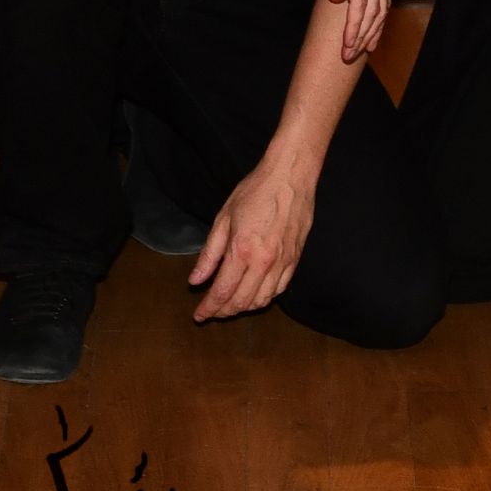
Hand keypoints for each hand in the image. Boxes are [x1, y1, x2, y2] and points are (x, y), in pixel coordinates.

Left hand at [187, 149, 319, 321]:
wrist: (290, 176)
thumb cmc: (255, 191)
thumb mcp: (224, 218)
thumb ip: (209, 253)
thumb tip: (195, 280)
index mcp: (242, 250)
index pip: (223, 291)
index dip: (209, 307)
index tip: (198, 315)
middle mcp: (264, 262)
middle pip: (242, 301)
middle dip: (224, 311)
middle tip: (211, 312)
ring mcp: (283, 263)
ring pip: (262, 300)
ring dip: (244, 308)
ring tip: (230, 305)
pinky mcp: (295, 260)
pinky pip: (279, 290)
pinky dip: (264, 298)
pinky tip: (253, 294)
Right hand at [289, 0, 392, 62]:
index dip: (374, 20)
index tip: (366, 39)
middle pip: (381, 8)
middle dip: (370, 34)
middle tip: (358, 53)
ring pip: (373, 12)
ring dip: (361, 36)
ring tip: (349, 54)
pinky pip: (361, 7)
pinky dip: (355, 28)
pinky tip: (348, 42)